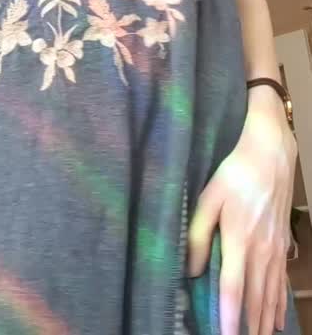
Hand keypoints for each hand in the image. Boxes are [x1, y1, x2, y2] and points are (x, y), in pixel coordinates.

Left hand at [187, 86, 296, 334]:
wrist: (271, 155)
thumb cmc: (236, 174)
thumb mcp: (209, 197)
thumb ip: (197, 233)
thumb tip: (190, 268)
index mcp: (239, 238)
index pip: (232, 286)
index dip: (228, 315)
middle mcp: (261, 249)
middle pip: (255, 297)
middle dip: (249, 326)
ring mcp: (276, 249)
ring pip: (270, 294)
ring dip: (264, 320)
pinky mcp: (283, 244)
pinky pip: (282, 282)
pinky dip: (279, 304)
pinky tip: (277, 319)